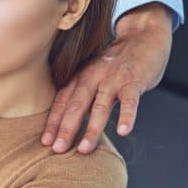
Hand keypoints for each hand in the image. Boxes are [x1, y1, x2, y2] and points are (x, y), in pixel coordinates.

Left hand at [42, 2, 172, 153]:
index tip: (45, 141)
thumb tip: (66, 123)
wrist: (143, 38)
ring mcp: (114, 79)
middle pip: (76, 105)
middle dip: (65, 128)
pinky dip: (127, 116)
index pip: (62, 102)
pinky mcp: (134, 81)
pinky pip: (130, 101)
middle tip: (57, 149)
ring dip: (92, 129)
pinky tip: (123, 132)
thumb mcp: (93, 75)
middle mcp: (93, 77)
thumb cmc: (115, 64)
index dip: (53, 122)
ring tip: (84, 149)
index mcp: (80, 77)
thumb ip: (81, 95)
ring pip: (100, 106)